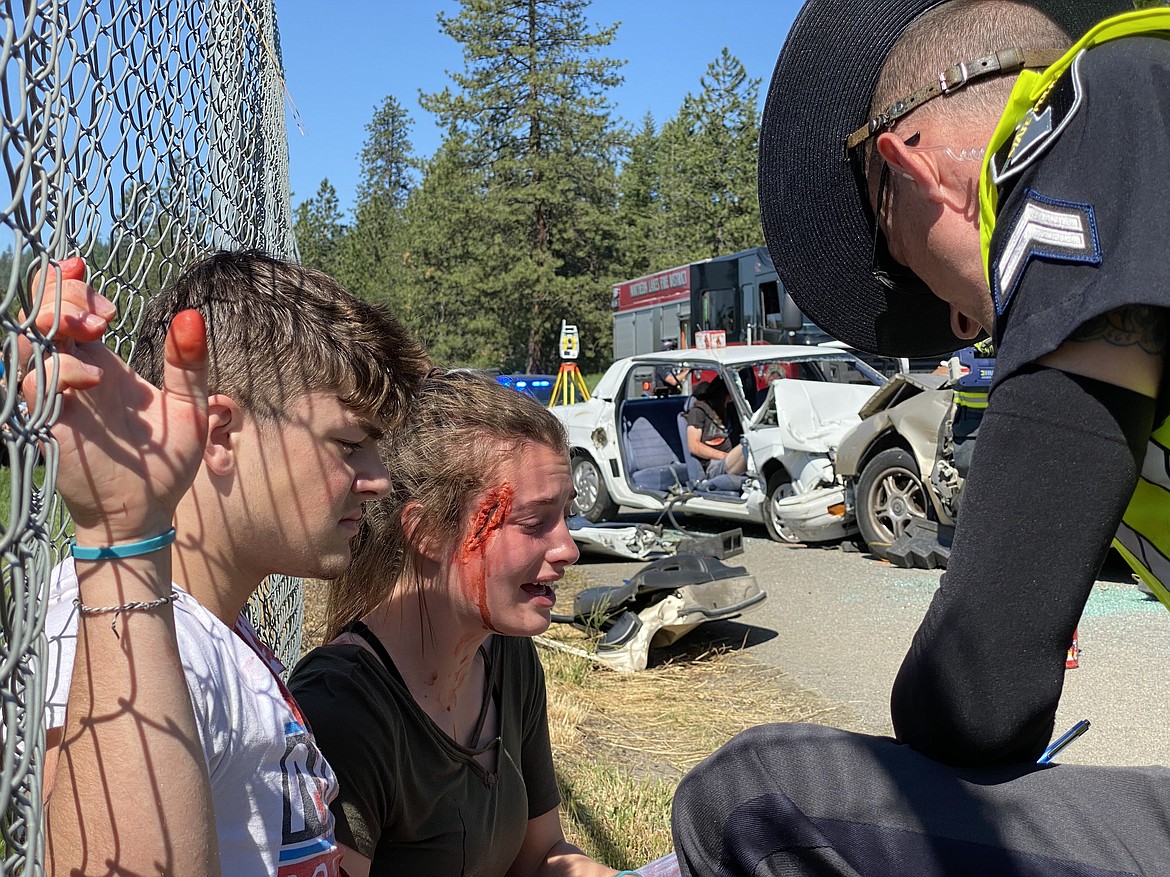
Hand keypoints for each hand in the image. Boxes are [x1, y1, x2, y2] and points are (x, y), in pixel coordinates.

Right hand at [21, 258, 208, 542]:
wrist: (147, 510)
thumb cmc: (164, 462)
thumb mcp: (189, 407)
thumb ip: (188, 364)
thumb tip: (191, 314)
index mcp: (102, 362)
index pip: (69, 307)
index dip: (69, 282)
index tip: (85, 267)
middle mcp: (74, 373)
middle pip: (41, 314)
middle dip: (61, 294)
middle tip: (100, 313)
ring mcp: (58, 396)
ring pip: (26, 342)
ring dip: (54, 321)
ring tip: (94, 327)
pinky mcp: (48, 421)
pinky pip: (33, 383)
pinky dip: (61, 369)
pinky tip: (96, 377)